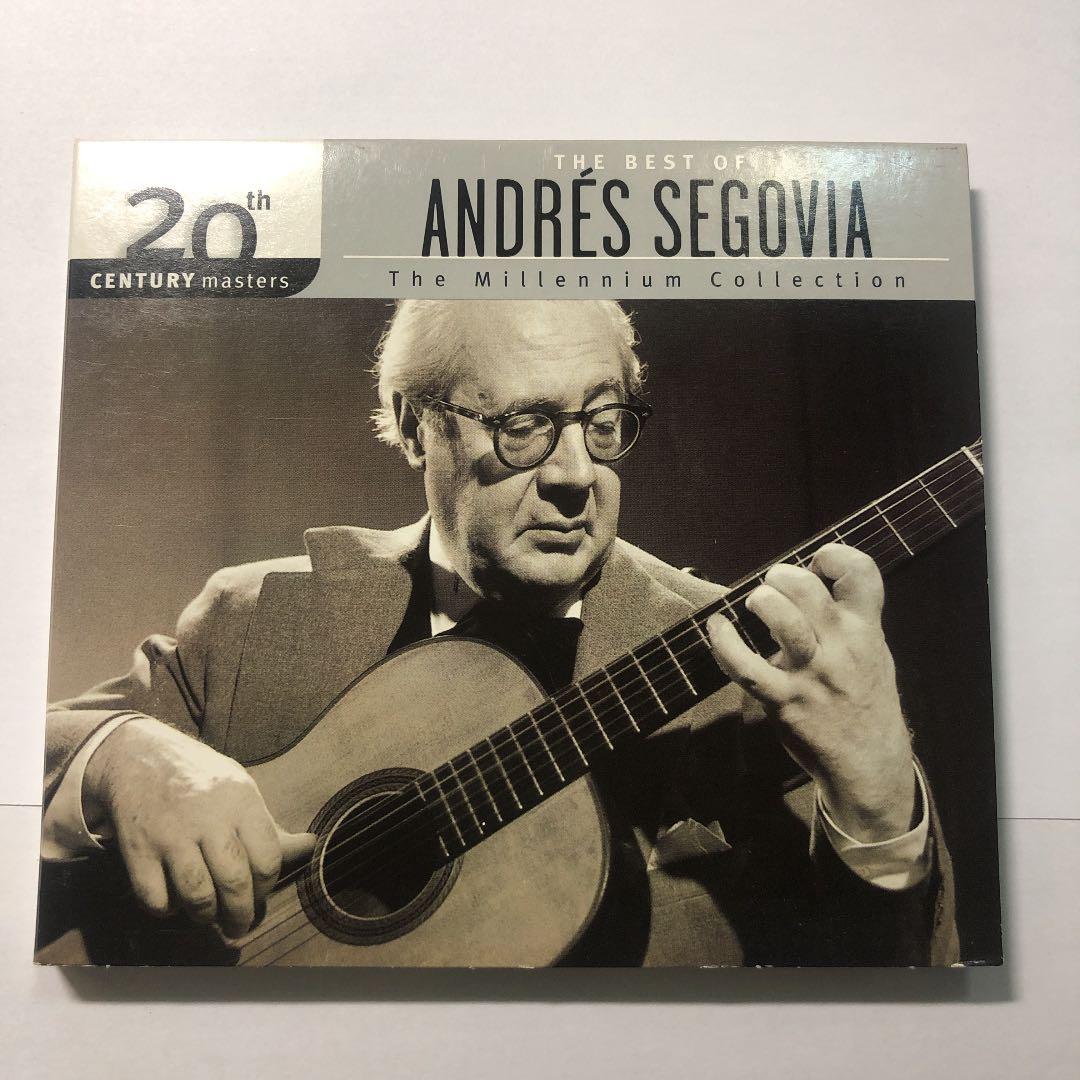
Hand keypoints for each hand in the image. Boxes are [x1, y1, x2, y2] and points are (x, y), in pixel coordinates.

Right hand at [82, 717, 315, 937]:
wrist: (139, 756)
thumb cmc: (200, 778)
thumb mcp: (241, 789)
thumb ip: (269, 825)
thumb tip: (310, 846)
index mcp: (241, 800)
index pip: (268, 859)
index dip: (268, 886)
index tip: (260, 894)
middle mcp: (208, 818)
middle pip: (234, 882)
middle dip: (241, 915)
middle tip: (239, 926)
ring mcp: (170, 835)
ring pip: (196, 896)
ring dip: (206, 916)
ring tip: (209, 917)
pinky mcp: (137, 850)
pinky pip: (156, 899)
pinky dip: (167, 910)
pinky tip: (174, 901)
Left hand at [706, 543, 915, 841]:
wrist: (868, 763)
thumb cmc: (863, 699)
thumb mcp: (873, 652)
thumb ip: (849, 618)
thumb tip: (807, 578)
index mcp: (867, 631)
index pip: (861, 574)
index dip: (835, 555)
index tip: (818, 561)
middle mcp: (841, 648)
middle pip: (806, 589)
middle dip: (781, 576)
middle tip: (774, 586)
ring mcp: (812, 675)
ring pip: (781, 619)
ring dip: (760, 601)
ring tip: (755, 605)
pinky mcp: (784, 701)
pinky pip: (746, 667)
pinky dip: (724, 643)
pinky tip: (717, 628)